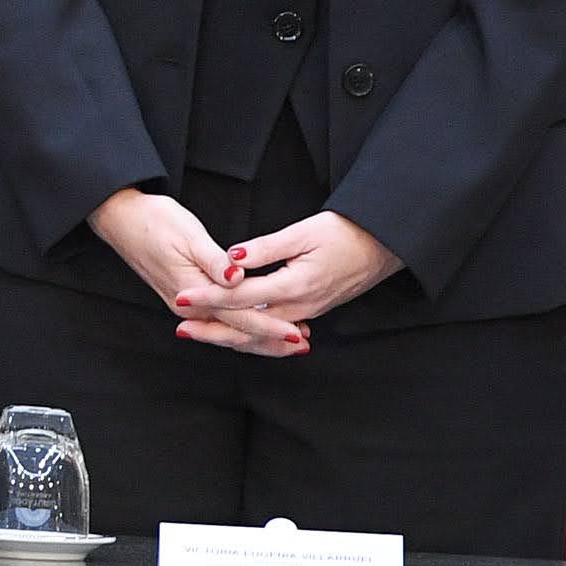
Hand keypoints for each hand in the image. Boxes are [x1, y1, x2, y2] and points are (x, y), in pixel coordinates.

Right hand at [88, 186, 303, 357]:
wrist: (120, 219)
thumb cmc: (153, 221)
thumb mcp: (188, 234)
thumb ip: (214, 260)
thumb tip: (237, 278)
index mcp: (191, 292)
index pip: (238, 317)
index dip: (269, 326)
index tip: (295, 333)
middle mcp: (188, 307)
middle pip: (235, 333)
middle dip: (270, 342)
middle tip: (302, 346)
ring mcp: (186, 305)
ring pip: (228, 331)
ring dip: (259, 339)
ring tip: (289, 343)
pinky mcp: (187, 299)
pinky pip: (220, 322)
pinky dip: (242, 328)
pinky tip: (258, 326)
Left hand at [173, 212, 402, 346]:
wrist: (385, 245)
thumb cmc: (346, 232)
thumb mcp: (304, 232)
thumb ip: (266, 248)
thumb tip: (232, 259)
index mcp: (295, 286)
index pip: (242, 297)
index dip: (209, 297)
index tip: (182, 296)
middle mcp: (301, 307)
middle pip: (248, 325)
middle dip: (212, 328)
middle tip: (180, 326)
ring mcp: (308, 312)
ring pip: (261, 332)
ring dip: (229, 333)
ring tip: (199, 331)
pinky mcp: (312, 311)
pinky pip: (276, 329)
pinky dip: (252, 332)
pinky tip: (235, 331)